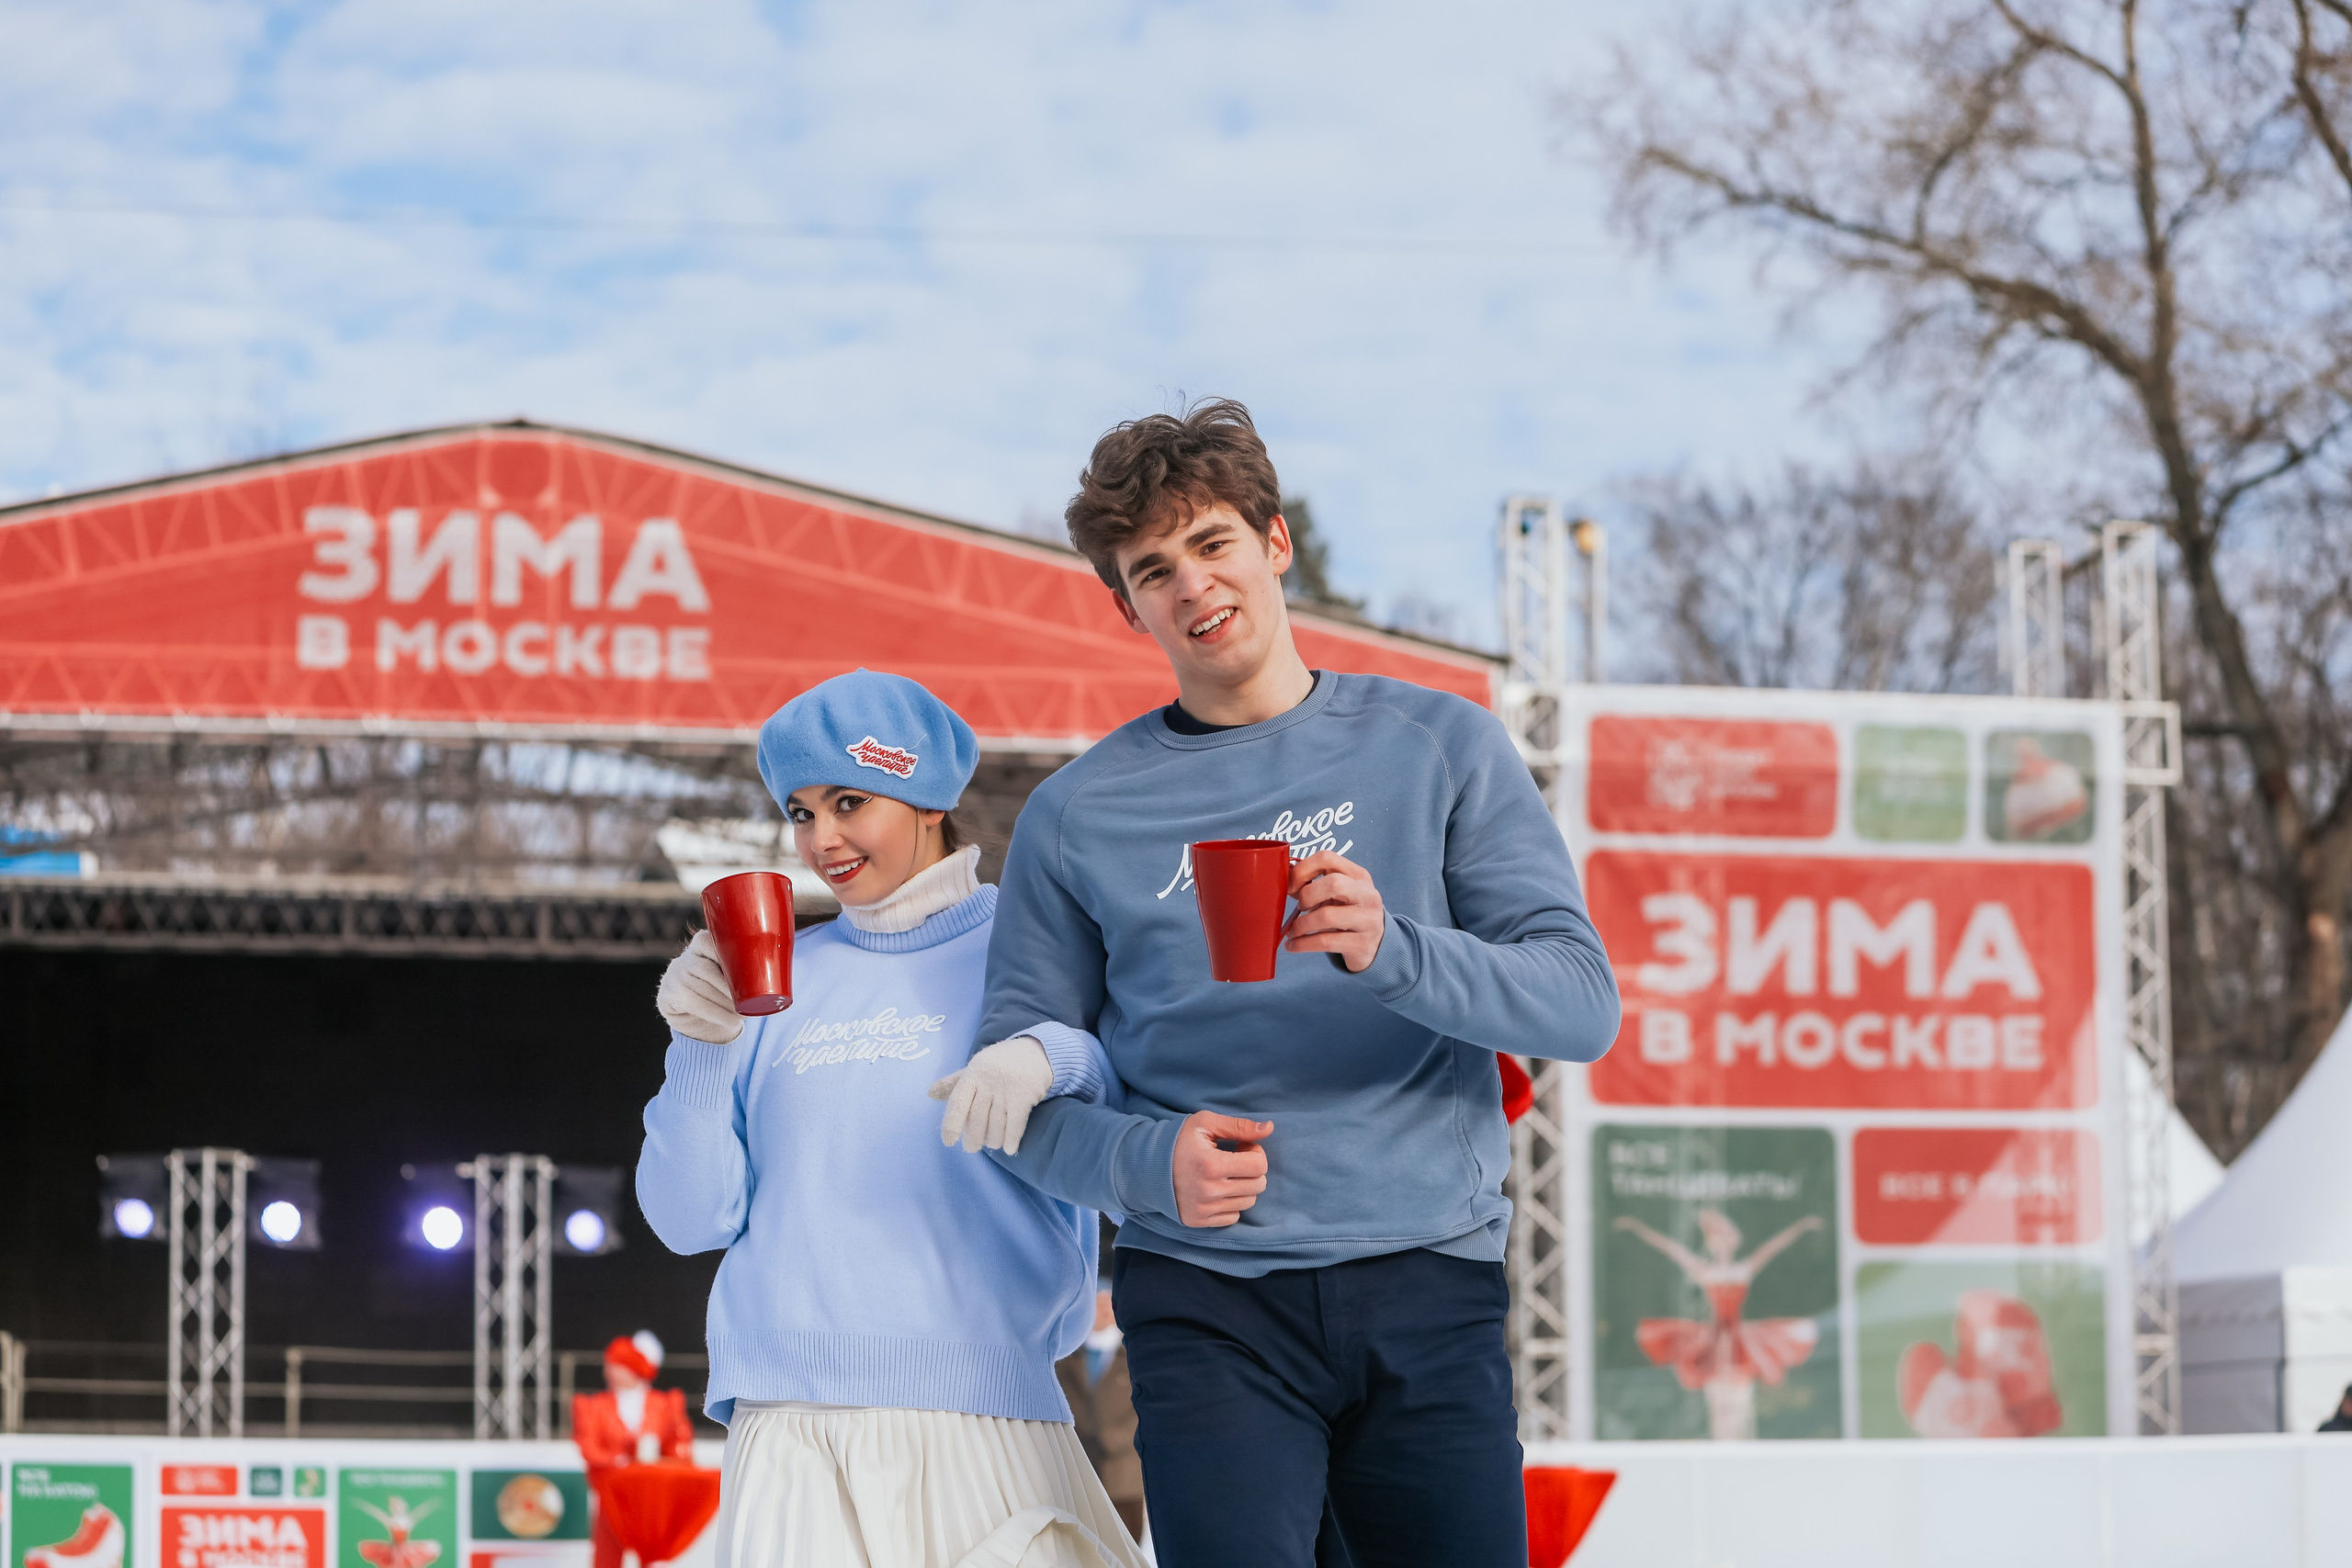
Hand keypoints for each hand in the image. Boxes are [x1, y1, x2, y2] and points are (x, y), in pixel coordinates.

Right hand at [657, 930, 742, 1043]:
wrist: (698, 1018)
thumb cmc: (724, 992)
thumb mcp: (733, 973)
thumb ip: (747, 964)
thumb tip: (780, 967)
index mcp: (702, 944)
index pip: (710, 941)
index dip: (728, 956)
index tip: (748, 972)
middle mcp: (685, 957)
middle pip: (706, 969)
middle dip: (730, 987)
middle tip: (751, 1001)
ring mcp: (674, 975)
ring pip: (701, 988)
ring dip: (725, 1003)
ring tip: (744, 1014)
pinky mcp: (668, 995)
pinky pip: (692, 1003)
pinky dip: (715, 1013)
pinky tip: (731, 1021)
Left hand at [929, 1037, 1055, 1152]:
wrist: (1037, 1052)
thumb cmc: (1000, 1063)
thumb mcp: (976, 1067)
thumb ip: (954, 1083)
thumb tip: (930, 1094)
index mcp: (973, 1074)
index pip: (958, 1101)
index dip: (952, 1123)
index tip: (948, 1141)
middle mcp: (988, 1081)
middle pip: (977, 1118)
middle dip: (974, 1138)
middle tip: (972, 1147)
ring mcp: (1007, 1089)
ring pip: (996, 1124)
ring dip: (993, 1140)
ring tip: (993, 1144)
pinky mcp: (1025, 1096)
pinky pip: (1015, 1125)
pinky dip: (1011, 1140)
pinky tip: (1009, 1148)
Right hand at [1170, 1111, 1270, 1227]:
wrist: (1146, 1166)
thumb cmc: (1178, 1141)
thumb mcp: (1205, 1124)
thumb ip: (1239, 1126)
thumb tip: (1269, 1128)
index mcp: (1211, 1165)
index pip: (1259, 1165)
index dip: (1255, 1152)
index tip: (1242, 1145)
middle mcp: (1209, 1191)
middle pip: (1258, 1185)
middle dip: (1252, 1169)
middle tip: (1235, 1159)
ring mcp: (1204, 1209)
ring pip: (1248, 1202)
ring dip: (1243, 1186)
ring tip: (1226, 1174)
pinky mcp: (1199, 1221)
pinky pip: (1234, 1216)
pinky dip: (1231, 1203)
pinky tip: (1218, 1189)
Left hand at [1283, 850, 1385, 972]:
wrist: (1377, 944)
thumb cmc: (1348, 913)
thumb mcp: (1336, 895)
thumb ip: (1311, 885)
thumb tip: (1281, 876)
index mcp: (1358, 876)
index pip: (1327, 858)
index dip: (1302, 869)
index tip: (1290, 886)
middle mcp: (1367, 895)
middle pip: (1333, 883)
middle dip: (1307, 895)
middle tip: (1299, 908)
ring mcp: (1367, 920)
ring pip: (1327, 916)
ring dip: (1301, 925)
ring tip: (1292, 931)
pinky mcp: (1361, 944)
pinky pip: (1325, 942)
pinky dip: (1302, 944)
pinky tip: (1293, 945)